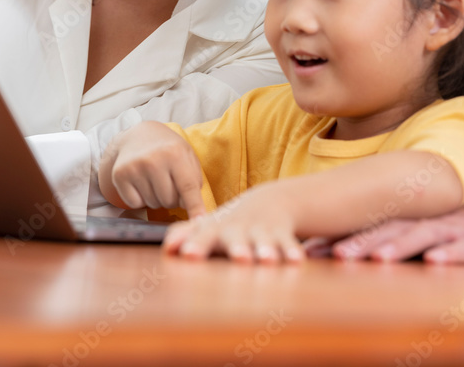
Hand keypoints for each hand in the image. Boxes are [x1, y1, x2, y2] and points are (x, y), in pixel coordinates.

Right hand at [99, 123, 206, 216]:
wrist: (137, 136)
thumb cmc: (168, 150)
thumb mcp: (187, 156)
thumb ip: (194, 180)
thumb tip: (196, 211)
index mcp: (175, 153)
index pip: (188, 187)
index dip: (195, 207)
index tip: (199, 222)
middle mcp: (154, 160)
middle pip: (170, 201)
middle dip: (172, 199)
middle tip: (168, 183)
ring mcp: (135, 167)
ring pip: (153, 204)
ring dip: (156, 199)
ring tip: (155, 181)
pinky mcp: (119, 175)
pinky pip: (135, 204)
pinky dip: (140, 199)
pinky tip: (140, 183)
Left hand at [163, 181, 304, 262]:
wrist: (269, 202)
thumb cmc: (231, 223)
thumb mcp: (209, 226)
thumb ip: (185, 234)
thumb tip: (166, 248)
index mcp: (216, 230)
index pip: (203, 237)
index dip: (196, 245)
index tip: (188, 255)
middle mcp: (237, 229)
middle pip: (234, 238)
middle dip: (235, 247)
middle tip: (237, 258)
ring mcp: (260, 231)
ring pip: (262, 242)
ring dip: (265, 250)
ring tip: (267, 260)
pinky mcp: (282, 234)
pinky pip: (288, 244)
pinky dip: (291, 252)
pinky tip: (296, 261)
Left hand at [330, 192, 463, 263]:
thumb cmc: (457, 227)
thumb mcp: (421, 230)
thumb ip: (390, 238)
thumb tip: (344, 250)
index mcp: (407, 222)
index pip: (369, 230)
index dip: (342, 239)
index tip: (313, 250)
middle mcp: (425, 223)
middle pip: (388, 233)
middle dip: (361, 244)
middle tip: (334, 255)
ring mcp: (451, 231)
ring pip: (421, 238)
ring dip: (399, 248)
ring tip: (378, 258)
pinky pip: (463, 250)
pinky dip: (450, 255)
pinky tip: (435, 262)